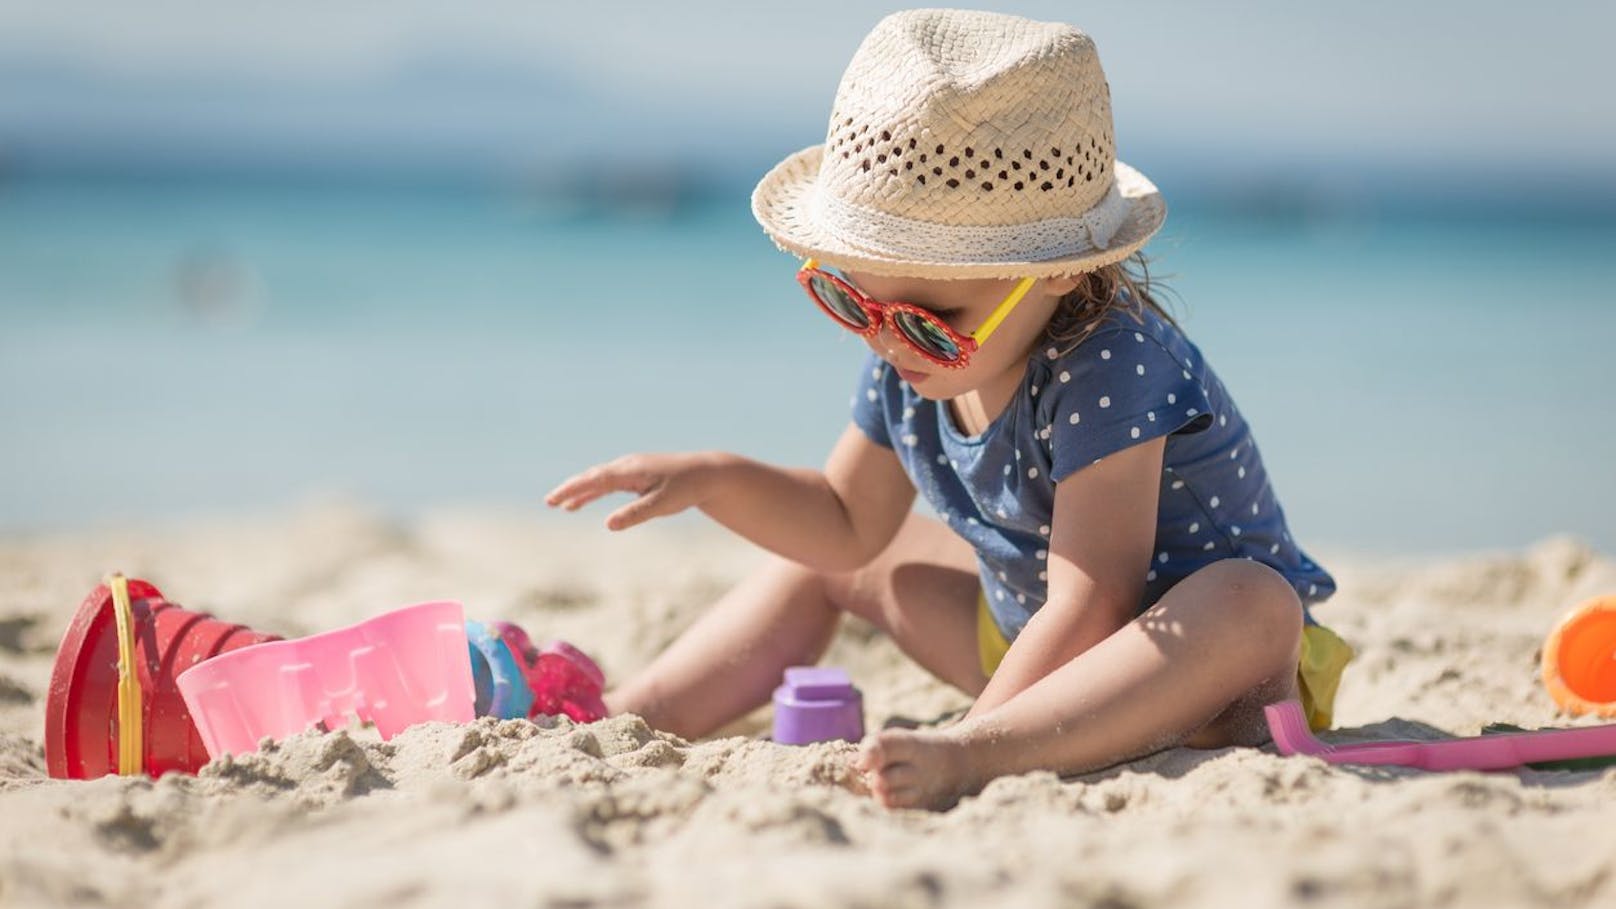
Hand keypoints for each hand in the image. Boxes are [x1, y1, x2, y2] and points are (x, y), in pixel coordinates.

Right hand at [545, 452, 724, 530]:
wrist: (708, 474)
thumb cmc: (687, 488)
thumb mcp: (663, 504)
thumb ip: (635, 514)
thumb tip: (609, 524)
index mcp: (631, 470)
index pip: (595, 479)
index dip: (573, 490)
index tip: (555, 500)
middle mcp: (628, 466)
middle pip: (592, 477)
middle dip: (570, 489)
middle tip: (549, 502)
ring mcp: (632, 470)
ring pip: (599, 480)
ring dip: (580, 492)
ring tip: (561, 506)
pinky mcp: (637, 476)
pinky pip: (609, 484)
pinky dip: (594, 492)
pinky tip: (584, 504)